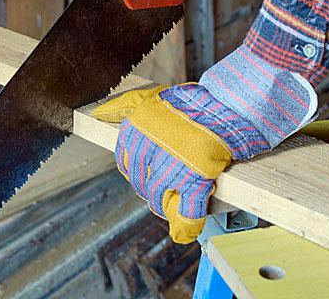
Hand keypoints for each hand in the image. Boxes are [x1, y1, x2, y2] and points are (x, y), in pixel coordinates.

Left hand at [92, 83, 270, 242]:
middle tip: (167, 188)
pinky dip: (187, 224)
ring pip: (159, 198)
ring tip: (175, 205)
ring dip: (166, 205)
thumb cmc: (193, 101)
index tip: (150, 172)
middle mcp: (147, 149)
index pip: (127, 162)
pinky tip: (185, 231)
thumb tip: (100, 112)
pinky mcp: (195, 179)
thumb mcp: (152, 97)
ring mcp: (171, 166)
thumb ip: (125, 104)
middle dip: (152, 188)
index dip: (139, 171)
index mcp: (135, 129)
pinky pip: (188, 210)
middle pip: (142, 182)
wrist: (228, 104)